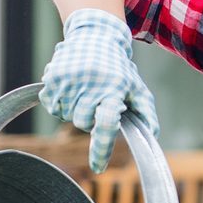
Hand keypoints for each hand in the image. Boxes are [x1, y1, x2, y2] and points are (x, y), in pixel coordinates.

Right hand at [40, 9, 157, 174]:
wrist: (95, 35)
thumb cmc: (120, 68)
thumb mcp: (137, 87)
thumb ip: (146, 112)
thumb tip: (152, 135)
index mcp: (113, 90)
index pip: (106, 124)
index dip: (101, 147)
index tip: (98, 167)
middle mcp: (89, 85)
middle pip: (83, 123)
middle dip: (90, 119)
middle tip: (97, 102)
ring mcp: (68, 80)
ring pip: (66, 116)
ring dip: (75, 110)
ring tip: (85, 91)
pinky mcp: (52, 77)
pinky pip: (51, 105)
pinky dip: (59, 103)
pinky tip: (71, 88)